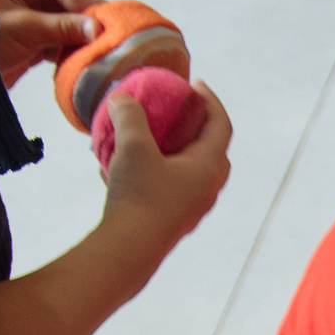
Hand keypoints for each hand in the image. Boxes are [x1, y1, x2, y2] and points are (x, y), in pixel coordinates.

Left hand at [0, 0, 100, 85]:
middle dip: (82, 17)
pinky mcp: (26, 43)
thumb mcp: (24, 28)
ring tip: (98, 49)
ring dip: (78, 36)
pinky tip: (81, 60)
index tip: (84, 18)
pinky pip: (54, 42)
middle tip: (107, 33)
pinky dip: (68, 51)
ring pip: (61, 22)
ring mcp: (24, 19)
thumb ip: (62, 27)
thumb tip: (98, 28)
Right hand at [101, 80, 231, 241]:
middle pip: (211, 151)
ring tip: (141, 138)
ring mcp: (190, 207)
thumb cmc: (139, 195)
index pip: (221, 125)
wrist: (130, 249)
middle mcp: (206, 189)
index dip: (210, 100)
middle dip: (195, 128)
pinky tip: (114, 167)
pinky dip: (147, 172)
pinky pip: (163, 188)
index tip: (195, 84)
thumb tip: (123, 98)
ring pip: (184, 171)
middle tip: (177, 112)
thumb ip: (129, 115)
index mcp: (208, 167)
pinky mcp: (170, 220)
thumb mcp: (133, 146)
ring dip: (167, 152)